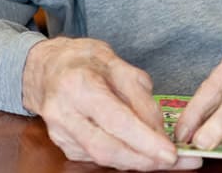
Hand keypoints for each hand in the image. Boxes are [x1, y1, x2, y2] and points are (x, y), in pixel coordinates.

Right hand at [22, 37, 199, 169]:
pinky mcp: (63, 145)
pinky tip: (139, 150)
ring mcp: (60, 134)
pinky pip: (96, 156)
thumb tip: (158, 128)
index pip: (116, 121)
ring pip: (102, 158)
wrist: (46, 68)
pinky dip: (121, 156)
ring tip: (163, 157)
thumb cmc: (84, 60)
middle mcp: (65, 114)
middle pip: (107, 149)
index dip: (145, 141)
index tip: (171, 153)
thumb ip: (140, 94)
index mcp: (80, 86)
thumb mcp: (117, 63)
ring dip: (135, 161)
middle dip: (143, 160)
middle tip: (175, 161)